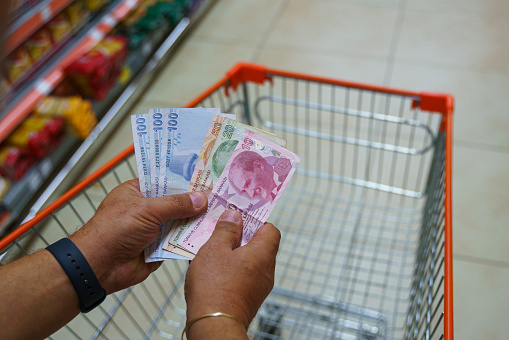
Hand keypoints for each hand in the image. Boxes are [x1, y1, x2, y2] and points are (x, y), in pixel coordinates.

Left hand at [70, 179, 207, 293]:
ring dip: (195, 222)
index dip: (185, 180)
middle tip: (220, 196)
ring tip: (220, 214)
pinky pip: (179, 242)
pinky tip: (210, 234)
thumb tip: (201, 198)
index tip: (207, 177)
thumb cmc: (113, 230)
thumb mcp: (146, 210)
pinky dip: (190, 240)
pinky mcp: (159, 248)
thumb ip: (175, 204)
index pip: (166, 181)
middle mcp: (147, 209)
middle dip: (195, 203)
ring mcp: (153, 229)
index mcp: (138, 192)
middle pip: (176, 203)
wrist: (99, 266)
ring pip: (180, 223)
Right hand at [184, 210, 280, 334]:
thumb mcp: (215, 249)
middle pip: (259, 245)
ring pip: (249, 262)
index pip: (271, 230)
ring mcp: (259, 287)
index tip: (239, 217)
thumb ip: (226, 230)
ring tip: (213, 251)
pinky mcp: (249, 298)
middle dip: (241, 237)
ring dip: (234, 254)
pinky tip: (213, 271)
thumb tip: (234, 216)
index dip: (256, 221)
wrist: (214, 325)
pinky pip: (244, 276)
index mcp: (263, 254)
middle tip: (221, 231)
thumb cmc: (215, 287)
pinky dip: (232, 270)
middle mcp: (266, 271)